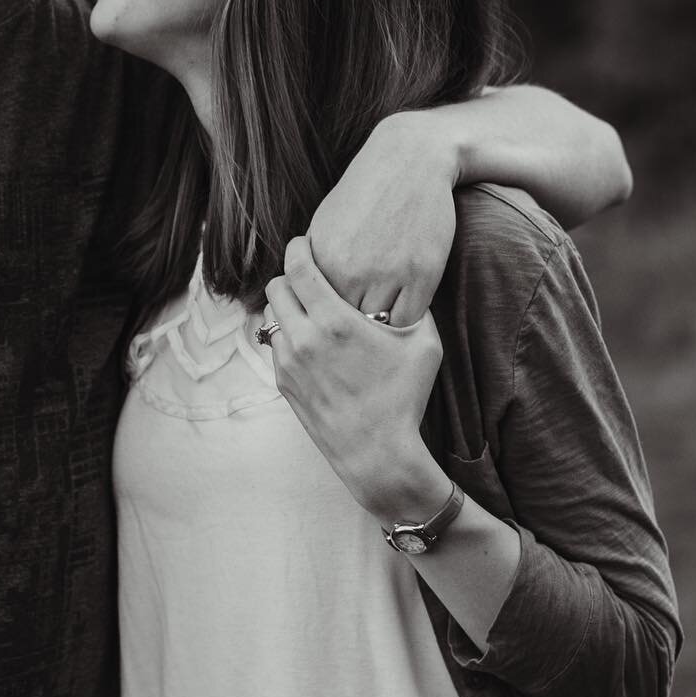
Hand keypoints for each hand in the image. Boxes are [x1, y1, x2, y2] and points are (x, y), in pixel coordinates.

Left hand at [261, 236, 448, 523]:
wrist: (377, 455)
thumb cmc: (404, 399)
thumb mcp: (423, 346)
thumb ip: (416, 308)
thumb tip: (415, 282)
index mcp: (334, 321)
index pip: (297, 266)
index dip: (298, 247)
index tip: (305, 242)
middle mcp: (304, 337)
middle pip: (276, 286)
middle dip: (290, 277)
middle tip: (309, 276)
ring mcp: (289, 362)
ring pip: (271, 315)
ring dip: (286, 307)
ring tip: (309, 309)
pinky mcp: (283, 382)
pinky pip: (275, 344)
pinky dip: (287, 335)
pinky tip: (311, 340)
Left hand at [306, 111, 456, 323]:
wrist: (408, 159)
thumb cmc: (365, 194)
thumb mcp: (326, 226)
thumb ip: (315, 265)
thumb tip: (300, 296)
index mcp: (323, 260)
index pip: (314, 310)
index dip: (321, 322)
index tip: (326, 324)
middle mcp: (351, 270)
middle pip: (342, 324)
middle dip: (344, 334)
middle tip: (348, 336)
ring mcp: (388, 274)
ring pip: (376, 326)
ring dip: (375, 332)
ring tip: (373, 331)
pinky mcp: (422, 274)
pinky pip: (408, 319)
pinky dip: (402, 324)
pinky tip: (398, 317)